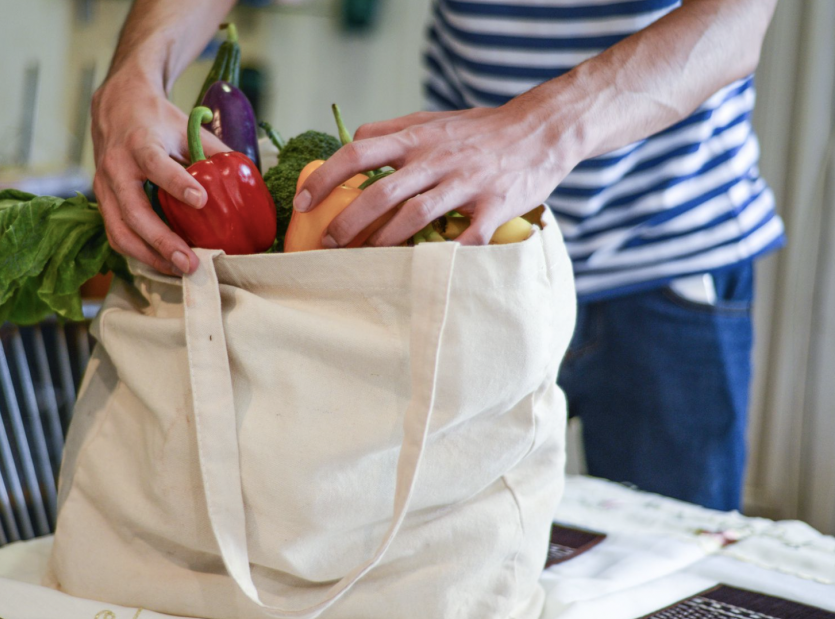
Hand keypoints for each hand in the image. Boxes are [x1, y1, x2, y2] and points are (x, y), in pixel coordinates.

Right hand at [91, 58, 227, 274]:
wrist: (115, 107)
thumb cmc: (155, 120)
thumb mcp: (184, 127)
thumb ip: (212, 152)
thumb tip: (246, 180)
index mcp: (140, 142)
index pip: (155, 163)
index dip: (176, 183)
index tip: (201, 201)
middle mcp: (117, 166)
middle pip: (134, 211)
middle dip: (162, 241)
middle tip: (190, 262)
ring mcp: (104, 187)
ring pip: (120, 231)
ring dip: (150, 256)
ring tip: (179, 270)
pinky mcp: (102, 202)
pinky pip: (117, 234)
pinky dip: (140, 253)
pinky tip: (163, 262)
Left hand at [292, 102, 577, 246]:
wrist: (541, 129)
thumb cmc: (480, 129)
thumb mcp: (432, 120)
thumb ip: (392, 131)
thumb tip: (350, 141)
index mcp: (416, 138)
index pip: (358, 152)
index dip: (325, 178)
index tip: (302, 202)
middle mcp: (437, 158)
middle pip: (381, 192)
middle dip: (348, 222)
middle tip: (329, 244)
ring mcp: (466, 182)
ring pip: (416, 215)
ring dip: (385, 241)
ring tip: (365, 260)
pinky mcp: (495, 205)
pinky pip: (467, 236)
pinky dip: (446, 256)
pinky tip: (426, 271)